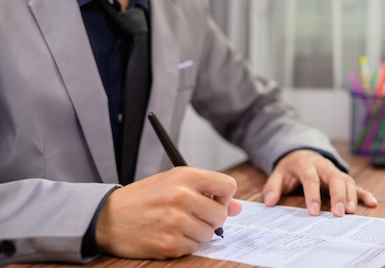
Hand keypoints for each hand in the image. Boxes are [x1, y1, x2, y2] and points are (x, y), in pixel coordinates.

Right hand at [95, 167, 242, 258]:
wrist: (107, 217)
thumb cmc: (143, 197)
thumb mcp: (173, 182)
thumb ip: (207, 191)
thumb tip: (238, 207)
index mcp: (185, 176)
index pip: (228, 186)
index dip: (224, 196)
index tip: (213, 200)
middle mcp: (182, 196)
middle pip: (221, 214)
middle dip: (211, 218)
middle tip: (193, 215)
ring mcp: (176, 221)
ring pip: (209, 233)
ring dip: (197, 232)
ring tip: (177, 224)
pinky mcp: (170, 243)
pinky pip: (194, 247)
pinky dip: (184, 244)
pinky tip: (168, 234)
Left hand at [262, 150, 377, 216]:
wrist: (301, 153)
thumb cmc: (290, 168)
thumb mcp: (278, 174)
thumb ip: (273, 187)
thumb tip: (269, 202)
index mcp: (307, 165)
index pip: (311, 180)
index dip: (313, 196)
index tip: (314, 212)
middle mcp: (324, 166)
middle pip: (334, 179)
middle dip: (338, 196)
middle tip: (339, 213)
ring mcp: (335, 171)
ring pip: (346, 181)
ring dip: (351, 196)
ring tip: (351, 212)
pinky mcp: (342, 177)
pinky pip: (355, 184)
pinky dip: (364, 193)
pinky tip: (372, 203)